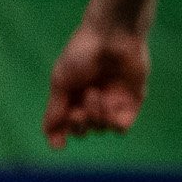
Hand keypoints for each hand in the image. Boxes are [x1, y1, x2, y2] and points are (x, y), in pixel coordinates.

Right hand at [44, 19, 148, 145]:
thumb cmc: (81, 54)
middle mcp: (91, 101)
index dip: (60, 136)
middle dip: (78, 124)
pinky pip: (121, 127)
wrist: (112, 36)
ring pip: (101, 129)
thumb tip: (49, 135)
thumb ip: (55, 110)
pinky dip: (114, 121)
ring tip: (95, 94)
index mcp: (71, 96)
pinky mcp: (132, 101)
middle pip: (83, 130)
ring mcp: (112, 102)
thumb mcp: (60, 82)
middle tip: (78, 110)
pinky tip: (110, 104)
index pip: (64, 125)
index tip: (59, 145)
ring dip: (96, 115)